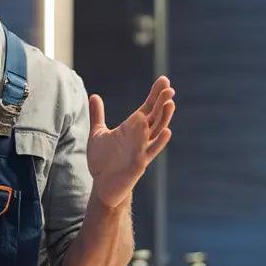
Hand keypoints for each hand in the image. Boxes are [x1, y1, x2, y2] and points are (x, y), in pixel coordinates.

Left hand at [86, 76, 175, 208]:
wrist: (102, 186)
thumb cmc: (102, 161)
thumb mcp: (97, 134)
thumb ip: (98, 115)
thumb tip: (94, 96)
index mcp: (131, 128)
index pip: (147, 107)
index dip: (155, 94)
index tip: (164, 79)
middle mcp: (140, 137)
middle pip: (155, 116)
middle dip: (162, 102)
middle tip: (169, 88)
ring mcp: (142, 150)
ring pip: (156, 132)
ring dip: (164, 118)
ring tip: (170, 103)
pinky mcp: (139, 164)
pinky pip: (151, 152)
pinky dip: (159, 142)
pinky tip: (167, 131)